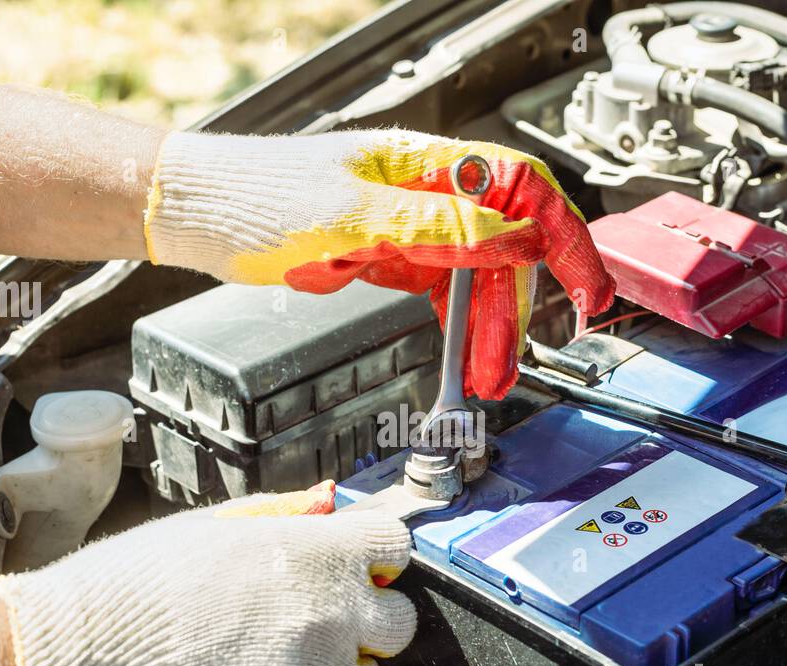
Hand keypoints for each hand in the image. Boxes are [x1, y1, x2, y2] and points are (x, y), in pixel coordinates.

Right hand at [0, 483, 415, 665]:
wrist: (84, 655)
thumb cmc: (132, 585)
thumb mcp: (213, 525)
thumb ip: (284, 514)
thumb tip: (328, 502)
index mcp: (315, 551)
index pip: (394, 547)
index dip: (377, 560)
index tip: (360, 571)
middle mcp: (332, 610)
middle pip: (398, 622)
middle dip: (369, 624)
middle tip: (327, 627)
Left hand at [143, 129, 615, 399]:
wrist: (200, 215)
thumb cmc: (258, 200)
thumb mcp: (353, 221)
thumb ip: (438, 227)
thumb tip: (514, 233)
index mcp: (427, 164)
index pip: (525, 192)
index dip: (565, 241)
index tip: (586, 290)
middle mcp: (428, 190)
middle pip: (506, 246)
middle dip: (514, 310)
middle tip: (510, 366)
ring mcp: (411, 224)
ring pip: (476, 276)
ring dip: (487, 330)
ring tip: (488, 380)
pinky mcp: (391, 253)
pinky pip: (444, 290)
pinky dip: (459, 325)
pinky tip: (465, 354)